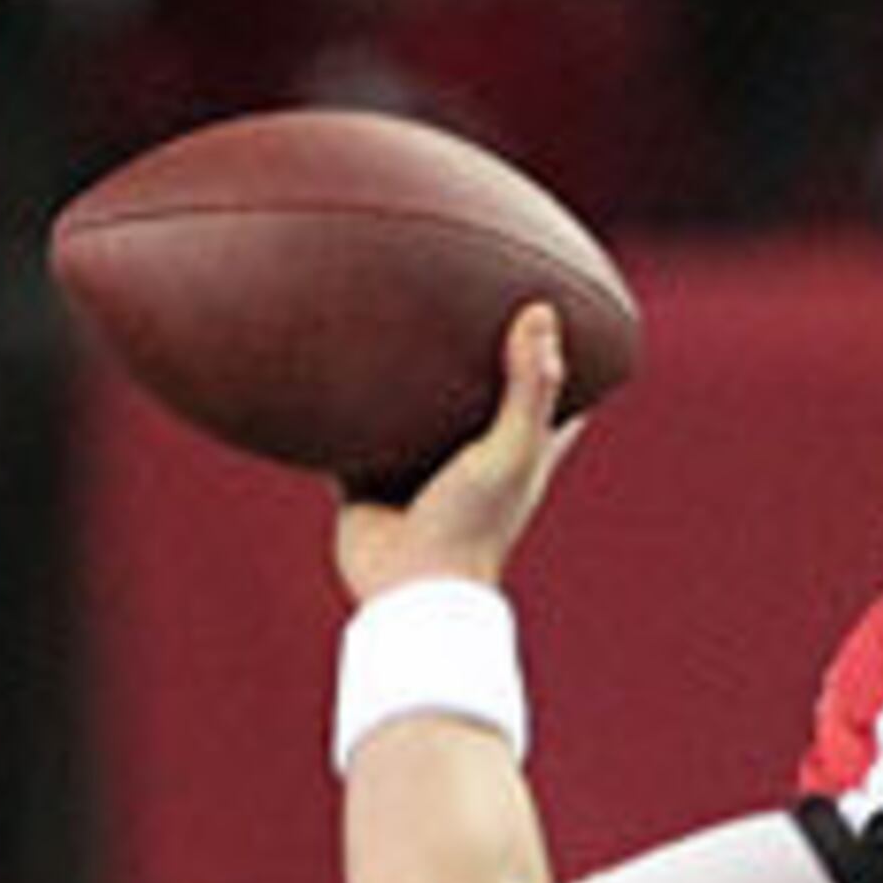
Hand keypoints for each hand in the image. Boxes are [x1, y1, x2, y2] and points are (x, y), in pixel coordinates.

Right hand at [333, 304, 579, 606]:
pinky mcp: (368, 478)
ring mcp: (420, 469)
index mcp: (520, 454)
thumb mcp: (510, 448)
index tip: (555, 314)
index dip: (558, 362)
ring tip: (388, 317)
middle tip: (461, 297)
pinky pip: (353, 434)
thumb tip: (541, 310)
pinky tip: (324, 366)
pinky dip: (342, 408)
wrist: (406, 586)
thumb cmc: (472, 523)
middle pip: (478, 399)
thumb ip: (528, 385)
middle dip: (473, 359)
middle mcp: (472, 459)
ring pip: (413, 414)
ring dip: (404, 382)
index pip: (554, 402)